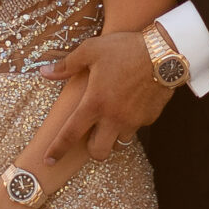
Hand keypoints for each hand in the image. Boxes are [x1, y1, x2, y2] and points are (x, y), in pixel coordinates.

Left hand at [37, 32, 172, 155]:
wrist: (164, 52)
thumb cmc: (125, 48)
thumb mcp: (91, 50)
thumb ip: (67, 64)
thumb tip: (44, 72)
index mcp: (94, 103)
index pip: (70, 134)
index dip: (57, 149)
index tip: (48, 160)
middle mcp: (113, 117)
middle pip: (98, 152)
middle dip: (92, 149)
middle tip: (91, 136)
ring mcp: (133, 120)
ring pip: (119, 142)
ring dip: (113, 136)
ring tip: (113, 119)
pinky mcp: (149, 118)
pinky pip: (136, 128)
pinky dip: (130, 122)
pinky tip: (131, 105)